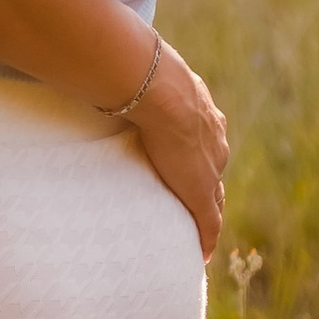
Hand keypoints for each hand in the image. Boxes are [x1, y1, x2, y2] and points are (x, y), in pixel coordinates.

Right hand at [128, 41, 228, 258]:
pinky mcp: (201, 192)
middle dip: (208, 185)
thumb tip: (103, 66)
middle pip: (215, 171)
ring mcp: (210, 169)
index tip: (193, 167)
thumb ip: (134, 78)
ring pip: (215, 197)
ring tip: (196, 227)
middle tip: (196, 200)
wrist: (162, 91)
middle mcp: (215, 143)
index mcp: (204, 117)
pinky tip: (203, 253)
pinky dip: (207, 237)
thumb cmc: (147, 78)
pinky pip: (208, 222)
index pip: (205, 144)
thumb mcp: (147, 76)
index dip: (200, 158)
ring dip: (206, 211)